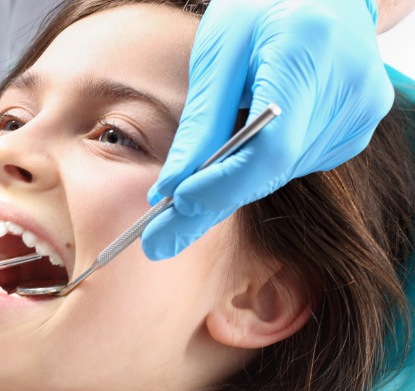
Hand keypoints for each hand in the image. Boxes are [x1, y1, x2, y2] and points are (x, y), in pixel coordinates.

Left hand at [142, 0, 392, 258]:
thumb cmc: (261, 10)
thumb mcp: (218, 52)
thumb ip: (201, 121)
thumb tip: (171, 188)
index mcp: (309, 51)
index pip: (268, 146)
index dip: (221, 184)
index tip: (174, 206)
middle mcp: (350, 88)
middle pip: (273, 169)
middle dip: (212, 201)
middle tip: (159, 238)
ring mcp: (361, 111)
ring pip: (280, 173)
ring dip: (232, 184)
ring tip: (189, 191)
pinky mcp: (358, 127)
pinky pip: (296, 163)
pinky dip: (258, 166)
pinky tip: (243, 147)